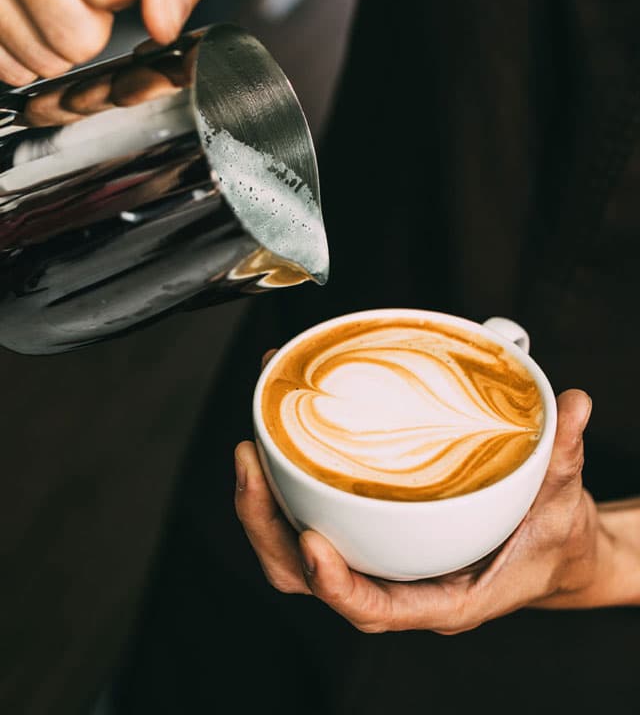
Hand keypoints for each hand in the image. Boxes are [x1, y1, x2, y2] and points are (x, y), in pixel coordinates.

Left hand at [235, 388, 604, 633]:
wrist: (551, 551)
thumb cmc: (550, 541)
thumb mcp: (562, 502)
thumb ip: (562, 456)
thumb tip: (572, 407)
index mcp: (440, 596)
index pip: (374, 608)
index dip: (335, 583)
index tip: (311, 541)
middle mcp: (396, 583)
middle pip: (308, 579)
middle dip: (268, 527)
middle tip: (250, 461)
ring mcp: (376, 558)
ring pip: (295, 553)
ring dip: (263, 507)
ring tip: (249, 446)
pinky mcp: (368, 533)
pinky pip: (313, 520)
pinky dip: (286, 488)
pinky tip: (277, 440)